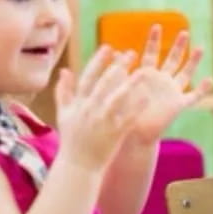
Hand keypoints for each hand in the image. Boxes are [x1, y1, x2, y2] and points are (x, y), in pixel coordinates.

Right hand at [54, 46, 149, 170]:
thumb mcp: (63, 114)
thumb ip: (63, 91)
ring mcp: (102, 122)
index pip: (88, 78)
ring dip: (131, 84)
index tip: (109, 47)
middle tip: (130, 53)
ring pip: (117, 99)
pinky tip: (149, 96)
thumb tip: (64, 70)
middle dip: (117, 67)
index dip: (98, 61)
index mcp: (78, 104)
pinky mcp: (114, 134)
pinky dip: (137, 107)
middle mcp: (89, 110)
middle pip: (104, 84)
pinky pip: (128, 118)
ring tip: (145, 71)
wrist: (78, 166)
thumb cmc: (72, 139)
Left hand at [124, 26, 212, 144]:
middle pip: (172, 59)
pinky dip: (202, 89)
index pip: (151, 53)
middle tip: (184, 32)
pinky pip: (194, 97)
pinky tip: (209, 80)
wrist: (131, 134)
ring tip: (200, 48)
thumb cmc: (121, 112)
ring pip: (185, 73)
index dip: (153, 40)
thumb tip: (118, 51)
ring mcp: (171, 92)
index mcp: (145, 75)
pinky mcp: (178, 105)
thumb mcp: (120, 88)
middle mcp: (161, 81)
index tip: (156, 25)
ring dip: (193, 61)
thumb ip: (122, 71)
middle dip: (178, 46)